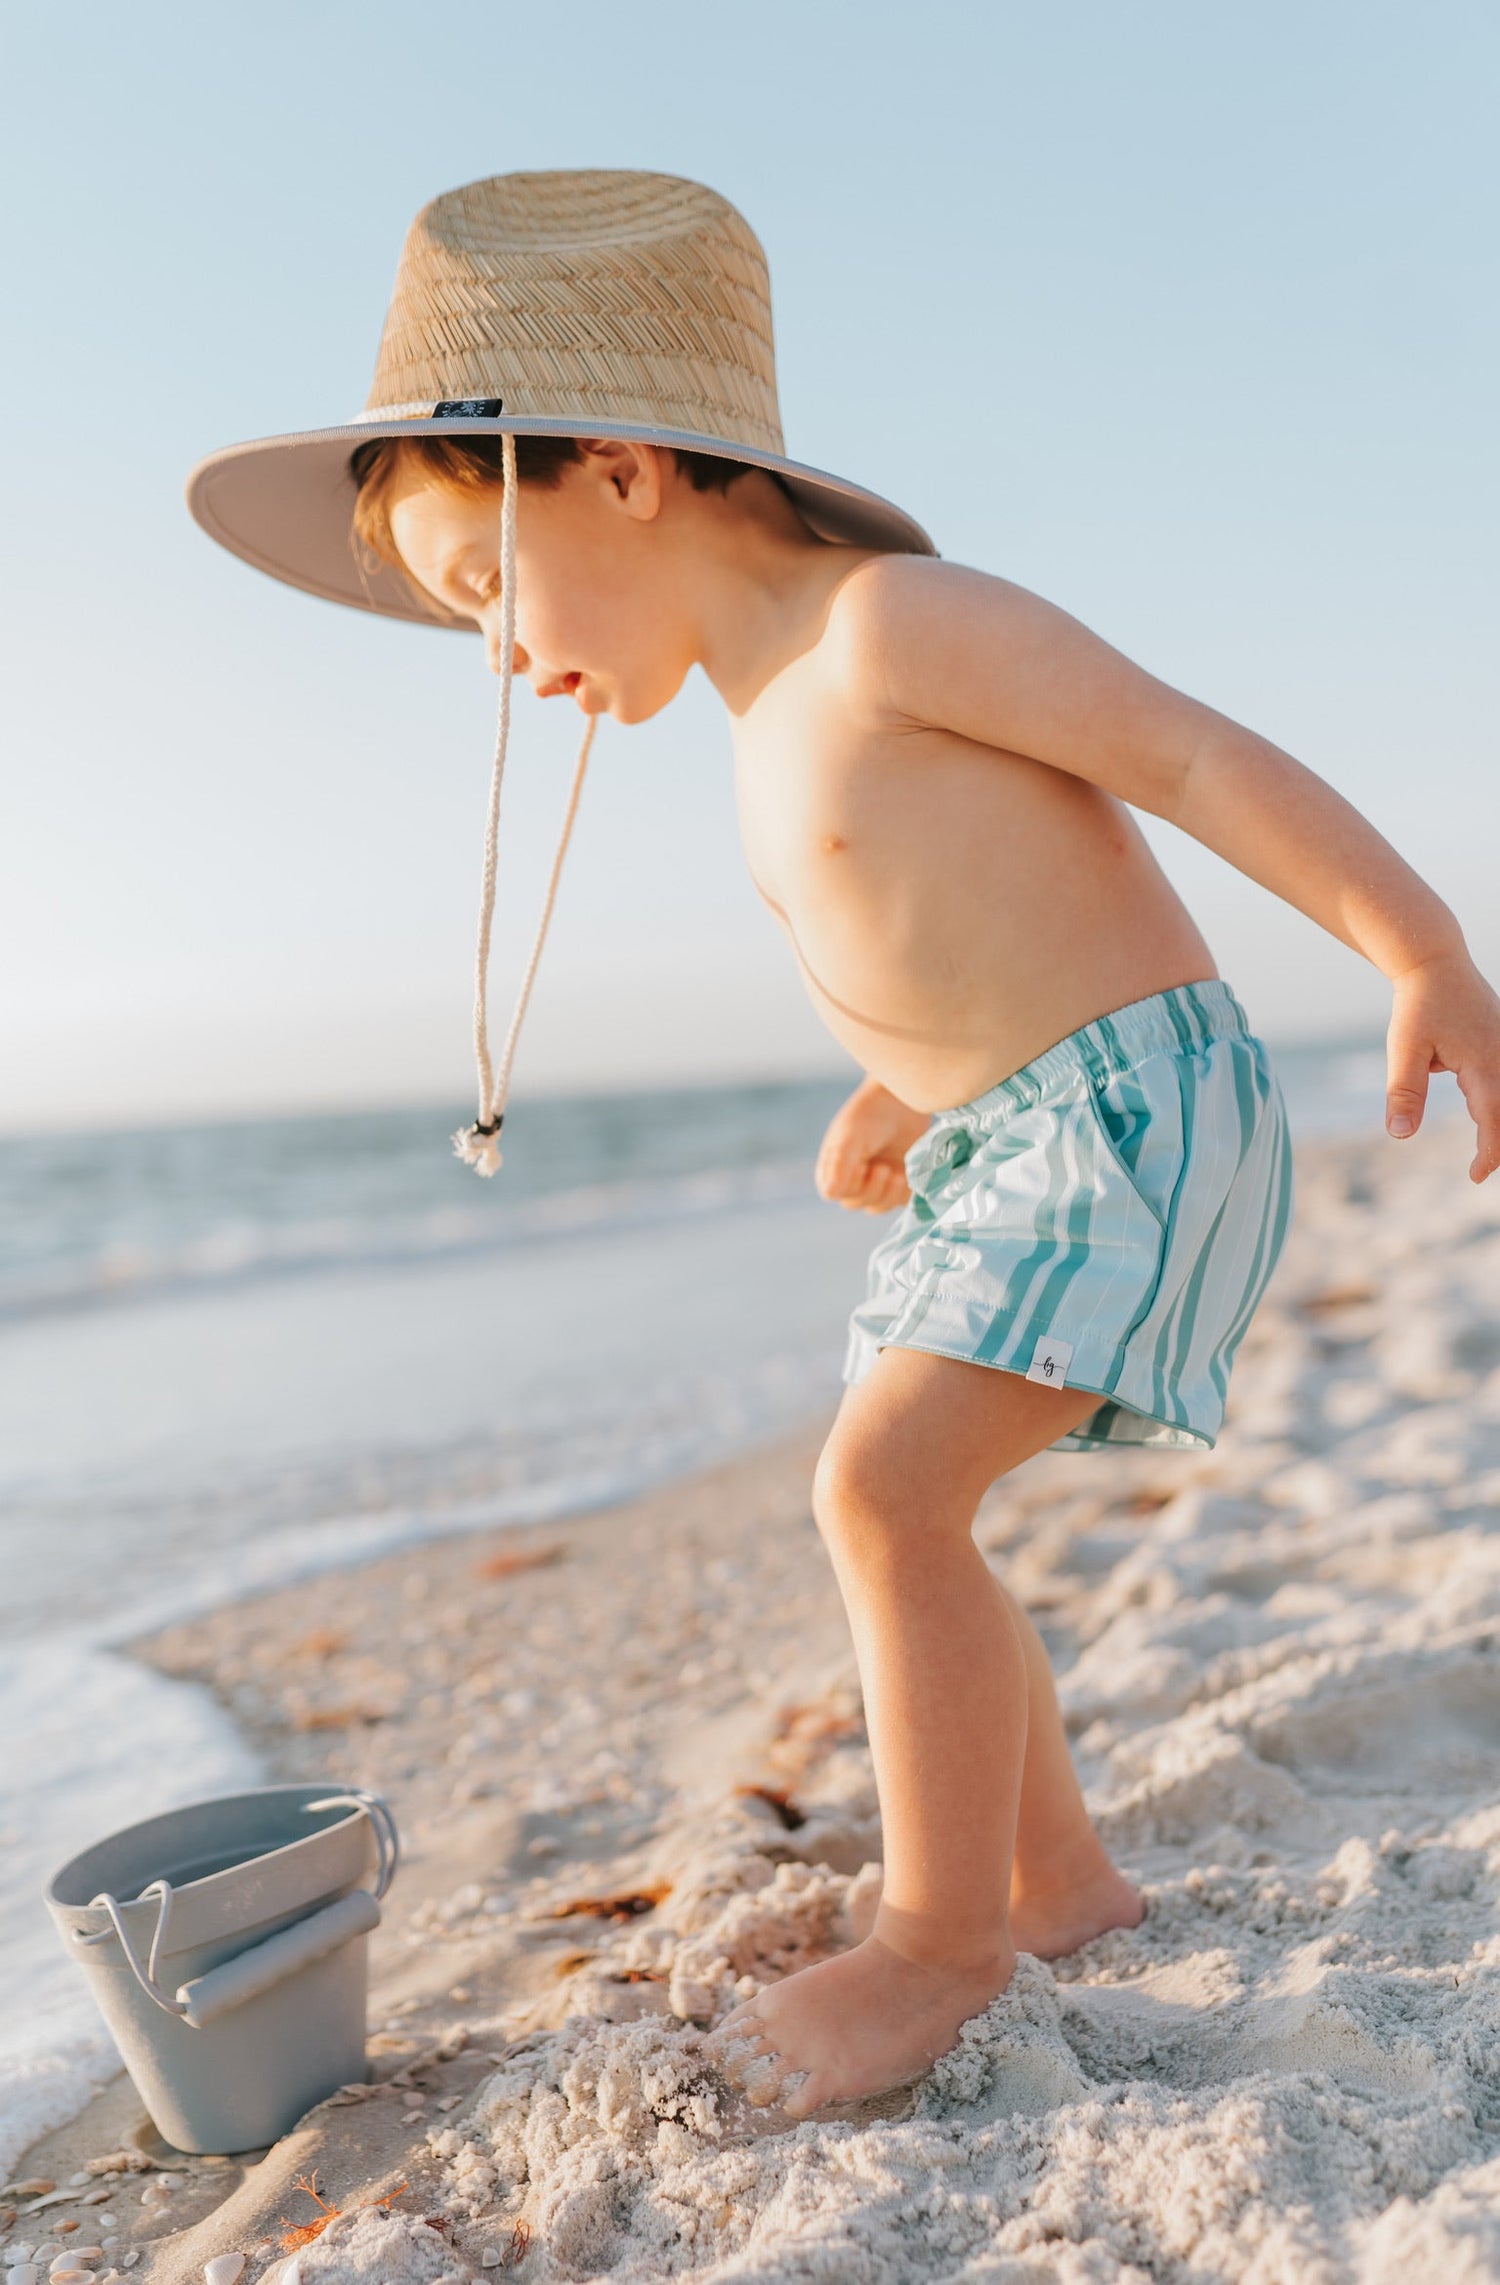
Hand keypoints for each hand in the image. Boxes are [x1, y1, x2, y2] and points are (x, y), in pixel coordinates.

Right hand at [815, 1079, 930, 1212]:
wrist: (903, 1101)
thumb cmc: (871, 1114)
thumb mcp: (851, 1137)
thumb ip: (839, 1165)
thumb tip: (829, 1193)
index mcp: (833, 1166)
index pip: (835, 1193)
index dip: (850, 1185)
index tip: (863, 1166)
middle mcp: (851, 1178)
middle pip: (856, 1203)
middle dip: (872, 1188)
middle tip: (883, 1167)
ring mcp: (877, 1182)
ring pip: (877, 1206)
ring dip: (888, 1194)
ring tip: (896, 1173)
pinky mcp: (899, 1184)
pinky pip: (899, 1202)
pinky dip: (903, 1193)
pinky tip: (906, 1174)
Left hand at [1386, 949, 1499, 1181]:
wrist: (1435, 961)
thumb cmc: (1418, 1004)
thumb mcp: (1405, 1049)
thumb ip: (1404, 1092)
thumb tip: (1401, 1135)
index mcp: (1485, 1064)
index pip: (1494, 1121)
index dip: (1489, 1153)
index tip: (1476, 1176)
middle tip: (1480, 1170)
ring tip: (1486, 1151)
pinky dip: (1498, 1102)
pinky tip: (1484, 1115)